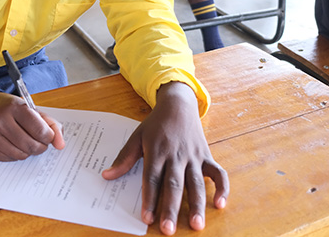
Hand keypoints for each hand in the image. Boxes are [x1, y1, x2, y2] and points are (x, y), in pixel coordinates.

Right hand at [0, 78, 65, 160]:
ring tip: (25, 140)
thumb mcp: (30, 108)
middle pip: (32, 145)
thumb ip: (50, 124)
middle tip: (39, 141)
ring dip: (28, 151)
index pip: (40, 130)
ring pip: (21, 155)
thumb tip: (61, 145)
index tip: (47, 135)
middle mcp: (1, 120)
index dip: (49, 137)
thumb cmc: (8, 108)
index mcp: (15, 107)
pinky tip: (12, 143)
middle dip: (40, 146)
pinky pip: (10, 159)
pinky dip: (16, 154)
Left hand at [102, 82, 228, 234]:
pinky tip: (220, 204)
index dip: (150, 199)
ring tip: (196, 224)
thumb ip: (124, 158)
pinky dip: (222, 188)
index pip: (152, 179)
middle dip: (171, 208)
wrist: (178, 105)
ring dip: (197, 204)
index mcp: (157, 151)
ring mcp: (193, 157)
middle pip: (174, 185)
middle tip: (168, 229)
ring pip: (196, 183)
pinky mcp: (207, 156)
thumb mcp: (137, 137)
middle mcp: (176, 156)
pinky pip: (218, 173)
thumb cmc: (156, 124)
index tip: (147, 218)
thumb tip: (106, 175)